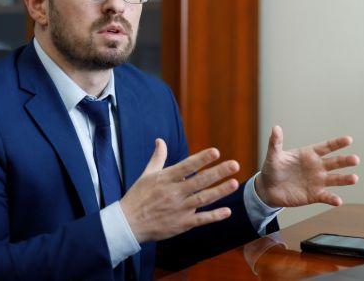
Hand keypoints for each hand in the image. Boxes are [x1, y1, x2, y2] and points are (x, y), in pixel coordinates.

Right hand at [120, 139, 239, 242]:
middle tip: (234, 164)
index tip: (216, 152)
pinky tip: (227, 211)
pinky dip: (214, 216)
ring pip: (203, 198)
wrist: (128, 223)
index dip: (202, 159)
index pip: (187, 166)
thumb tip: (160, 140)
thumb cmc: (137, 196)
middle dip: (218, 172)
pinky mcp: (181, 224)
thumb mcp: (147, 175)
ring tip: (234, 183)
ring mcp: (179, 209)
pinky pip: (200, 219)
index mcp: (166, 179)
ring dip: (220, 191)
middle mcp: (174, 193)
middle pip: (200, 181)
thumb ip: (158, 158)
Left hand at [255, 126, 358, 207]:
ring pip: (335, 179)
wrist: (268, 188)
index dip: (337, 143)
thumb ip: (275, 142)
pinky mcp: (314, 195)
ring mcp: (317, 181)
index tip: (349, 139)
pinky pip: (326, 196)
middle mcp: (317, 167)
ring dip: (345, 179)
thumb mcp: (273, 155)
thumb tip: (275, 128)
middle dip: (345, 161)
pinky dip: (332, 199)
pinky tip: (338, 200)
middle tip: (355, 159)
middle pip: (335, 162)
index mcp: (309, 154)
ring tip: (354, 178)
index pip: (326, 147)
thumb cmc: (272, 169)